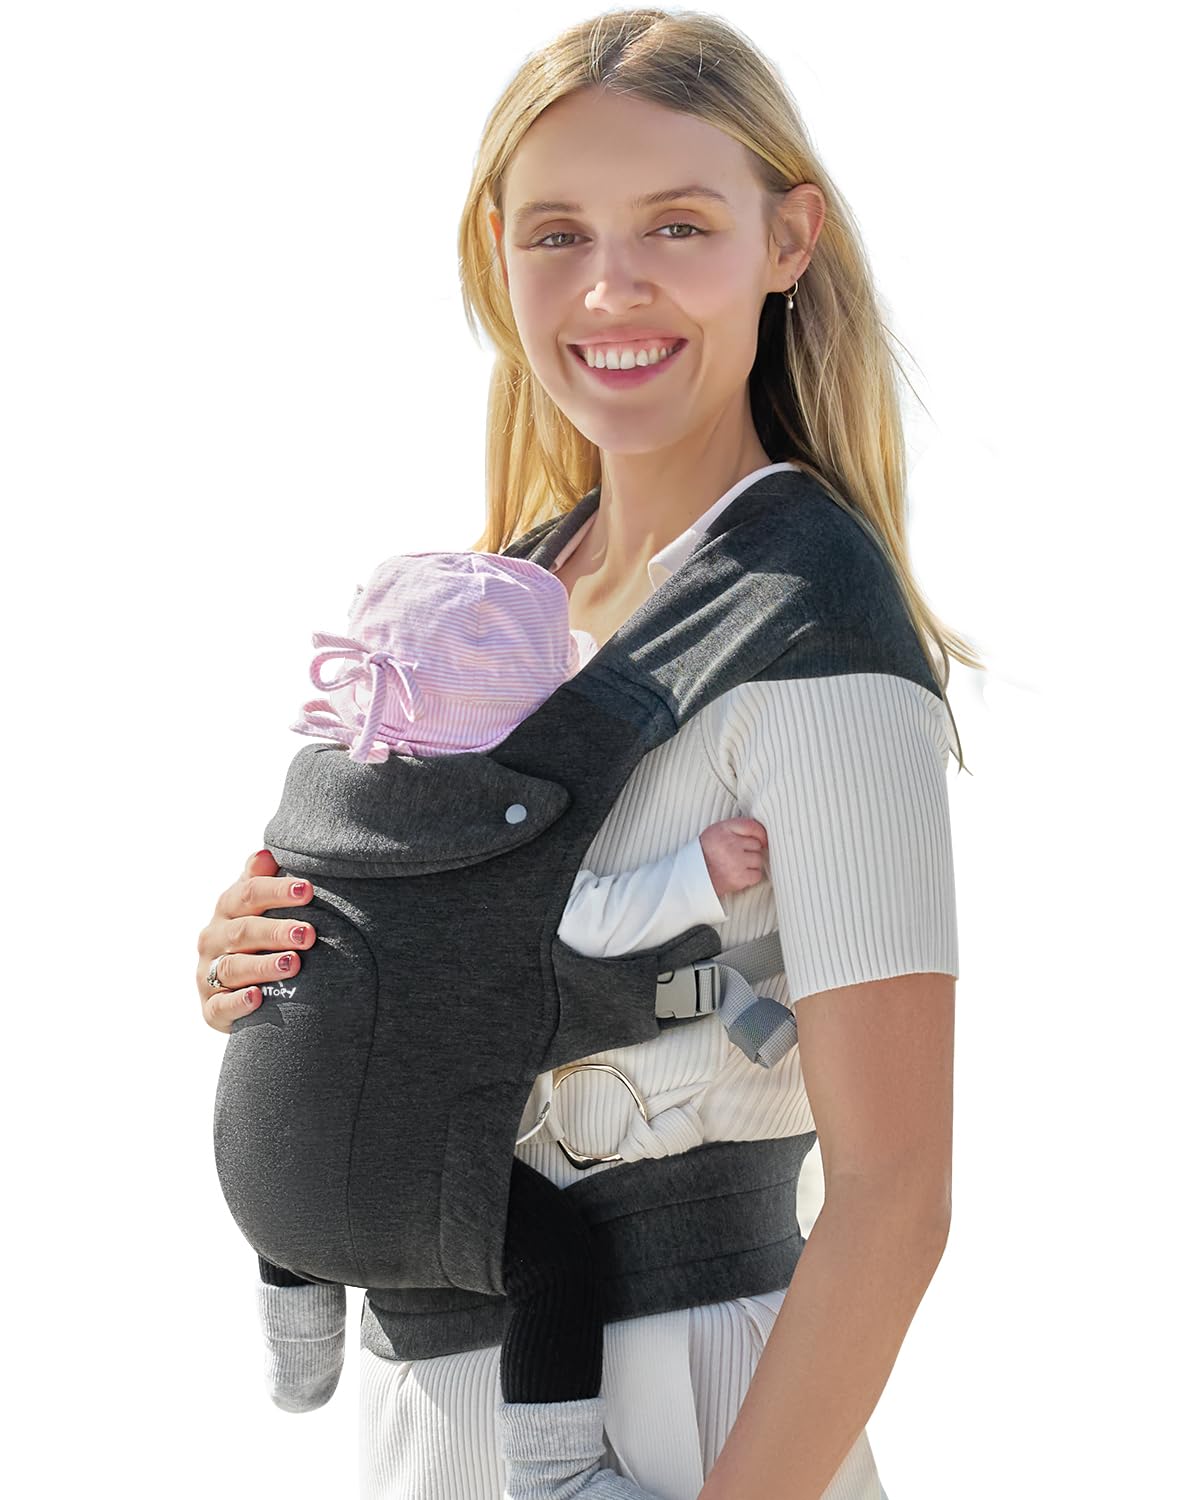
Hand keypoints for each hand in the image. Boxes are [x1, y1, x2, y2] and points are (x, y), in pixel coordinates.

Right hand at [195, 848, 316, 1032]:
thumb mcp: (257, 906)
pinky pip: (220, 1006)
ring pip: (233, 968)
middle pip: (243, 931)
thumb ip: (260, 880)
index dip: (277, 890)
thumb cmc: (259, 936)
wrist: (239, 987)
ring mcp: (209, 974)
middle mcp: (213, 939)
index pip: (248, 894)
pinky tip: (257, 998)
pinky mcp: (211, 1008)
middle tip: (308, 934)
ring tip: (293, 964)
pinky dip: (237, 1003)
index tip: (308, 890)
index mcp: (227, 909)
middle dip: (276, 931)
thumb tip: (267, 853)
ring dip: (263, 966)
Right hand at [699, 817, 768, 899]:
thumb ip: (735, 828)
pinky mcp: (739, 878)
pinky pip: (757, 875)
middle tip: (737, 855)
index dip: (760, 833)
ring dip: (751, 863)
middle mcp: (730, 844)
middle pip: (757, 844)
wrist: (694, 877)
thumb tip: (760, 833)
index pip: (751, 826)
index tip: (761, 839)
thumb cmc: (706, 854)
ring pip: (758, 859)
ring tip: (737, 865)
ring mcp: (736, 862)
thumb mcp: (716, 832)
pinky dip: (751, 876)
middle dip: (750, 850)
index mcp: (723, 830)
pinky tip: (740, 874)